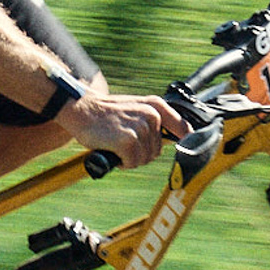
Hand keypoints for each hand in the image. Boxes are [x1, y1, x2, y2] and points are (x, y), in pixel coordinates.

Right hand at [63, 86, 187, 168]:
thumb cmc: (106, 113)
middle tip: (123, 142)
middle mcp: (151, 116)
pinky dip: (122, 162)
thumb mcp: (135, 108)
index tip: (187, 151)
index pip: (183, 128)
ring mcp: (140, 129)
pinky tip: (112, 150)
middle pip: (156, 151)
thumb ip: (154, 120)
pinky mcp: (128, 142)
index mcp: (156, 106)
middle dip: (141, 153)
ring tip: (116, 144)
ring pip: (144, 159)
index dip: (185, 142)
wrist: (81, 109)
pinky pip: (132, 163)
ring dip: (130, 158)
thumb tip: (178, 138)